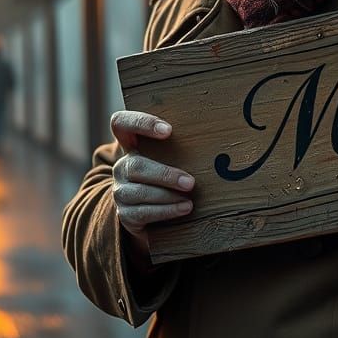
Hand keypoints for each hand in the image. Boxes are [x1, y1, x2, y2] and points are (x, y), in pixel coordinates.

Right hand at [110, 110, 194, 250]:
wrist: (150, 212)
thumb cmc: (167, 175)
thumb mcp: (169, 157)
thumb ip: (180, 146)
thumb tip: (217, 143)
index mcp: (130, 144)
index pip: (122, 123)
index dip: (141, 123)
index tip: (168, 130)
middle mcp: (122, 166)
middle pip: (135, 165)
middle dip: (165, 174)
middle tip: (190, 182)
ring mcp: (120, 190)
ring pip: (139, 191)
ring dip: (168, 196)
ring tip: (190, 200)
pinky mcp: (125, 214)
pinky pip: (143, 212)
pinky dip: (166, 211)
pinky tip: (183, 208)